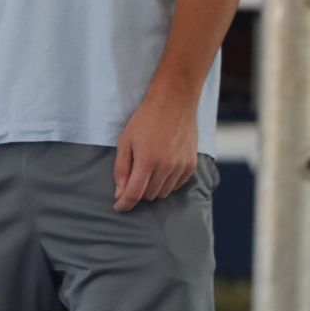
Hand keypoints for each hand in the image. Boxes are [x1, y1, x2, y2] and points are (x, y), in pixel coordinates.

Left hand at [113, 91, 199, 211]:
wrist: (174, 103)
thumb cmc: (145, 120)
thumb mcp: (125, 141)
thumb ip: (121, 169)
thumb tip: (119, 193)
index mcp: (147, 161)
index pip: (134, 194)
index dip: (124, 204)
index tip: (118, 207)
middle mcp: (166, 167)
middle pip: (148, 195)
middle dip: (137, 191)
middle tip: (133, 175)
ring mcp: (181, 167)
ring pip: (163, 193)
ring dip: (152, 188)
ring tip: (148, 169)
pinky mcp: (191, 165)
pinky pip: (177, 186)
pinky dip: (167, 183)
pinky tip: (162, 168)